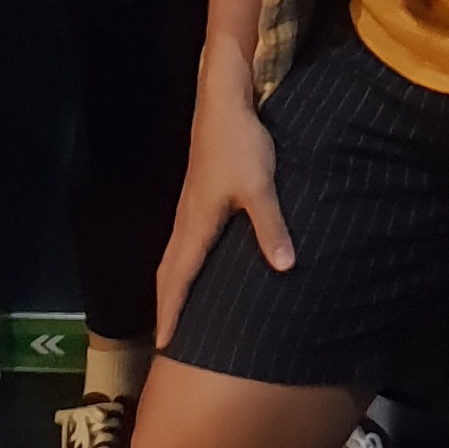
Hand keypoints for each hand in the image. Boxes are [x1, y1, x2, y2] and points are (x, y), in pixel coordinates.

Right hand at [152, 85, 291, 346]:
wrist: (223, 103)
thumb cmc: (240, 144)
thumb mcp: (260, 187)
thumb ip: (271, 228)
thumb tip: (284, 268)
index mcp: (196, 226)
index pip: (178, 280)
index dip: (171, 313)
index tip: (164, 345)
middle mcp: (186, 222)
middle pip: (167, 273)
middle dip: (165, 307)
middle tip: (164, 340)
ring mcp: (189, 209)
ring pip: (173, 258)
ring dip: (172, 287)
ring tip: (175, 312)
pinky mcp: (198, 198)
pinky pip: (183, 245)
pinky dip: (182, 267)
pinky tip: (195, 268)